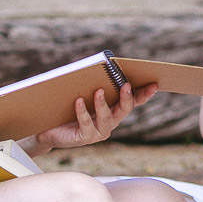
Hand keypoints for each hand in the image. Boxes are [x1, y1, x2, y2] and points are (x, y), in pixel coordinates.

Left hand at [25, 83, 157, 155]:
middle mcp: (111, 122)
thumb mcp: (84, 92)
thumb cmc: (68, 107)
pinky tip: (79, 101)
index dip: (144, 94)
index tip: (154, 84)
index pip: (133, 101)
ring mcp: (99, 132)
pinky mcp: (85, 138)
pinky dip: (82, 112)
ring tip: (98, 91)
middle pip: (124, 109)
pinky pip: (86, 124)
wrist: (49, 128)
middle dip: (128, 97)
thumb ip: (94, 82)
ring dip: (102, 104)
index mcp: (114, 110)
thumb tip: (102, 63)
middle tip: (126, 85)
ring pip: (106, 118)